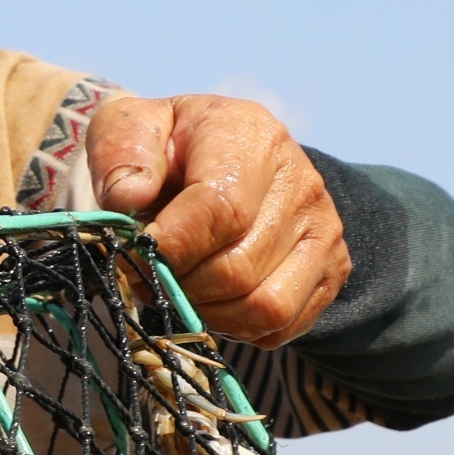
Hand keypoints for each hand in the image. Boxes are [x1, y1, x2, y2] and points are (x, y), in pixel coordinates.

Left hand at [89, 95, 347, 346]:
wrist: (227, 156)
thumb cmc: (168, 147)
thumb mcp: (130, 126)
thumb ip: (122, 154)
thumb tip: (128, 198)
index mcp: (250, 136)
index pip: (220, 208)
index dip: (171, 247)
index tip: (134, 257)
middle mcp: (300, 182)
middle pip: (238, 268)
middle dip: (181, 286)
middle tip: (148, 278)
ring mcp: (322, 229)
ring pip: (264, 306)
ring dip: (208, 313)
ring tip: (178, 290)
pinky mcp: (331, 268)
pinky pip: (282, 325)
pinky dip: (238, 328)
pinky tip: (213, 299)